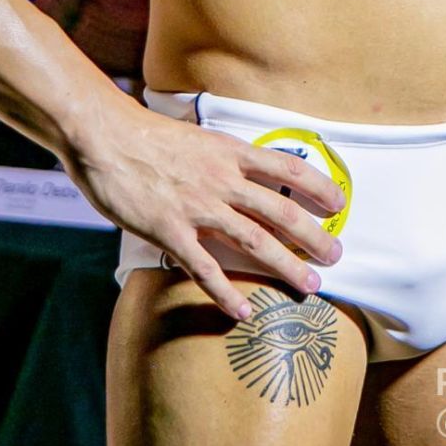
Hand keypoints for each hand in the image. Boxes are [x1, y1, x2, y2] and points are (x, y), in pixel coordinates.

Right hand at [65, 98, 345, 320]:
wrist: (105, 135)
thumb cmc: (147, 135)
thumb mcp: (197, 137)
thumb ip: (222, 157)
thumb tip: (244, 171)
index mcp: (229, 151)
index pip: (287, 168)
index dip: (318, 185)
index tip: (339, 201)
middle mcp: (221, 178)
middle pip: (280, 209)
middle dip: (313, 234)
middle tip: (336, 253)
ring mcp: (197, 206)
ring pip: (253, 240)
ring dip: (285, 265)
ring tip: (310, 285)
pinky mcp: (169, 230)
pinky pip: (204, 267)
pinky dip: (225, 292)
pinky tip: (243, 310)